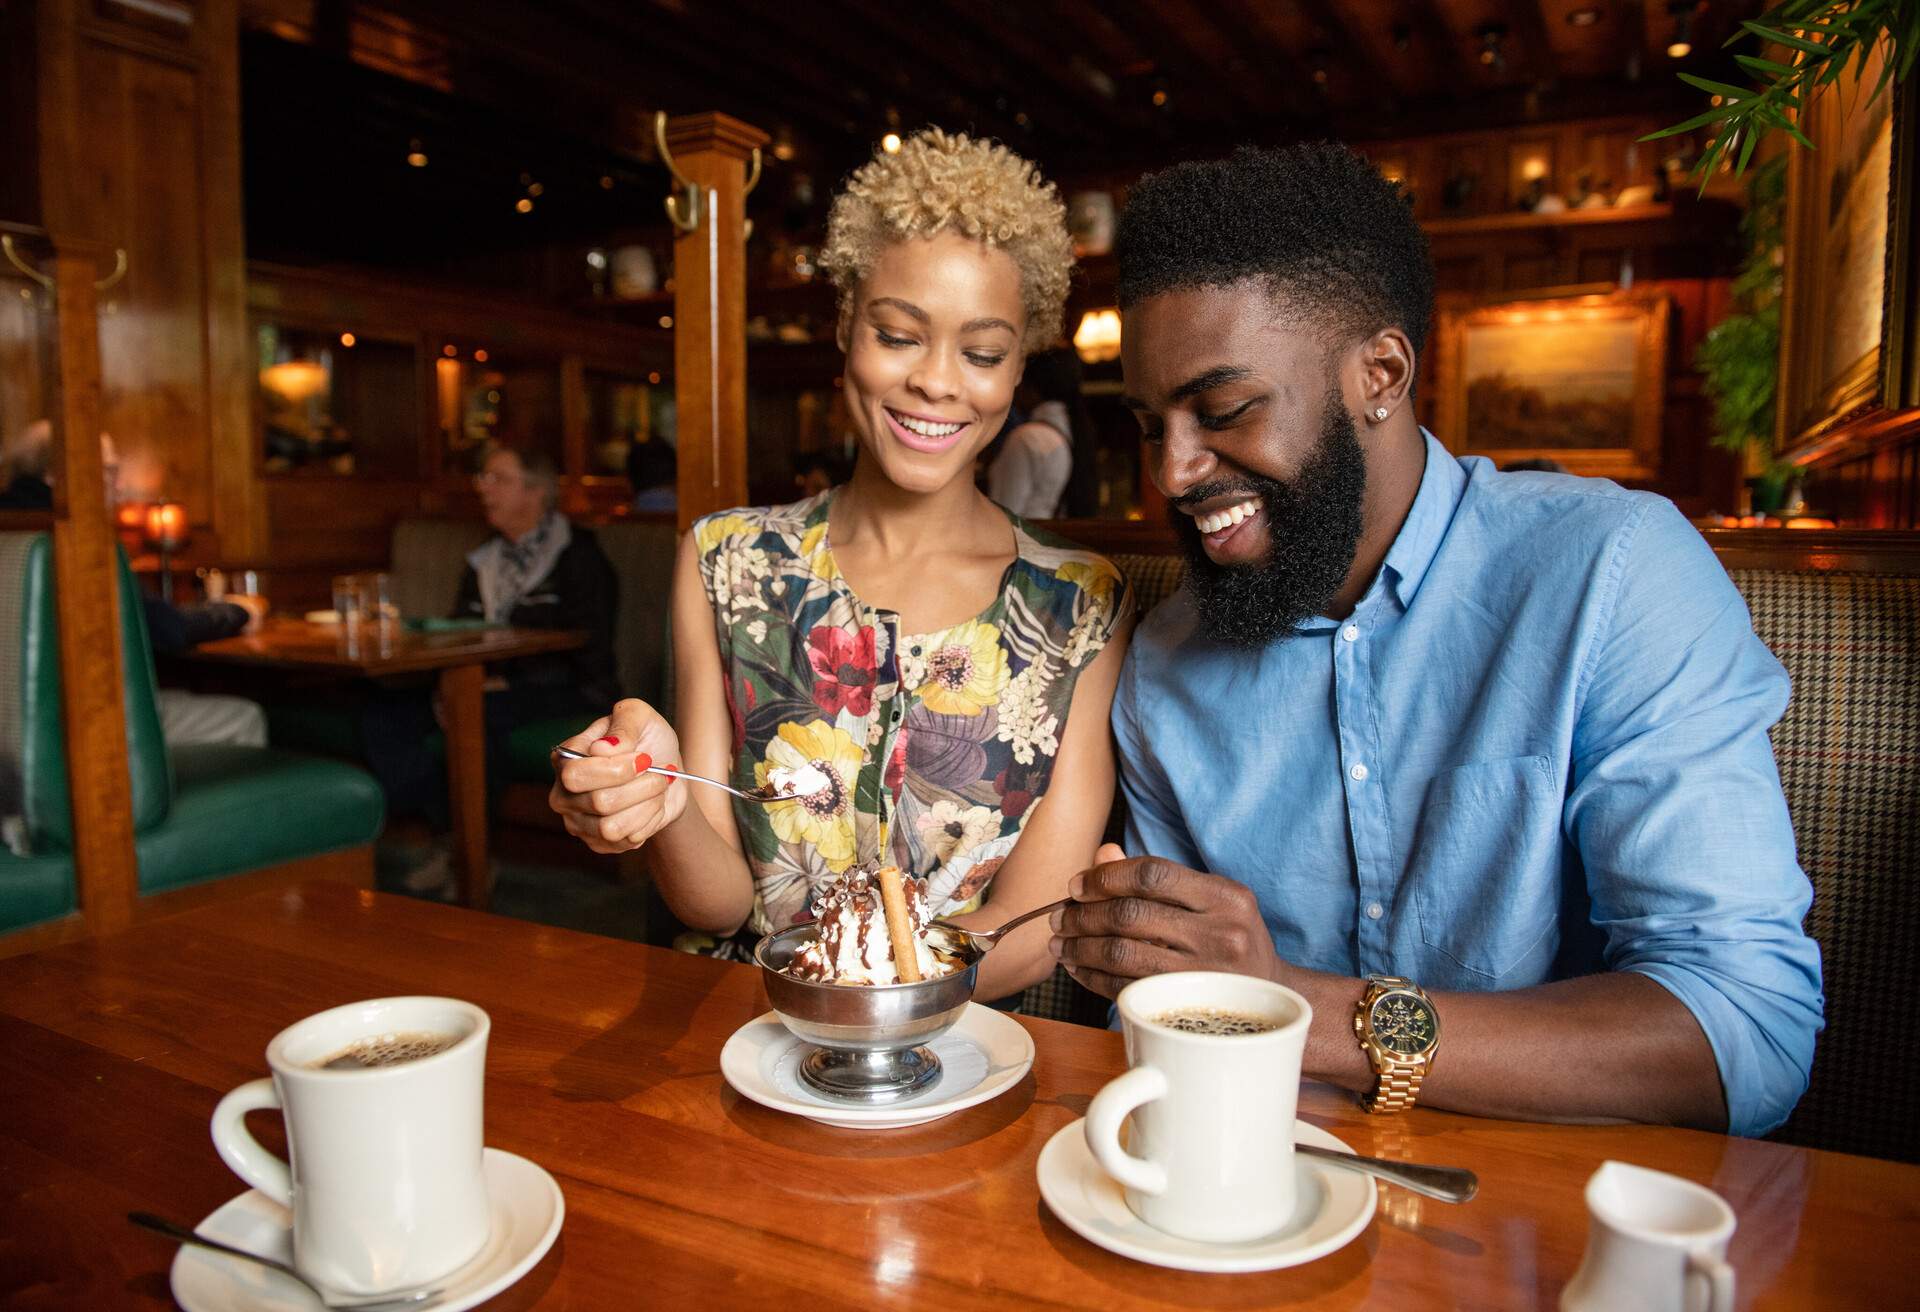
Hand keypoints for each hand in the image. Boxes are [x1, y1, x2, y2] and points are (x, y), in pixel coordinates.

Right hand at [548, 699, 686, 853]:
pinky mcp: (599, 843)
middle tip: (657, 772)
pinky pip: (626, 841)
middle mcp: (563, 794)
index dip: (618, 768)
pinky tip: (649, 805)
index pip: (576, 774)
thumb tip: (601, 750)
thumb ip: (624, 724)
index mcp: (564, 759)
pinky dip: (648, 820)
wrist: (667, 773)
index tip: (644, 758)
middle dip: (640, 787)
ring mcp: (578, 822)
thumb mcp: (640, 716)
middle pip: (599, 802)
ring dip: (647, 804)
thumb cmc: (648, 740)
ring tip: (655, 788)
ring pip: (612, 827)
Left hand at [1049, 843, 1281, 998]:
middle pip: (1131, 915)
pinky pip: (1125, 988)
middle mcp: (1221, 934)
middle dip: (1084, 915)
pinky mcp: (1186, 1008)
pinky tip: (1080, 968)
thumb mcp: (1209, 900)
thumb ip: (1157, 878)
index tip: (1077, 885)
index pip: (1153, 874)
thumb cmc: (1230, 939)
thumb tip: (1102, 854)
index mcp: (1226, 897)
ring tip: (1062, 943)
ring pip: (1122, 954)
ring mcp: (1205, 976)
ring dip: (1081, 947)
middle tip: (1061, 916)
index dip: (1106, 877)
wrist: (1271, 997)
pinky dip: (1093, 977)